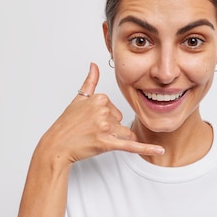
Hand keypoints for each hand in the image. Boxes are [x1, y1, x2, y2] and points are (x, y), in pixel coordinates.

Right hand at [36, 63, 163, 169]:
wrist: (56, 145)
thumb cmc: (66, 125)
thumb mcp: (78, 99)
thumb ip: (90, 81)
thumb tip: (94, 65)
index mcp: (100, 98)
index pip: (115, 109)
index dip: (106, 117)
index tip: (91, 120)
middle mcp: (103, 111)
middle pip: (120, 122)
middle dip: (110, 129)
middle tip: (90, 131)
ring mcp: (105, 127)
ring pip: (124, 134)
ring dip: (114, 139)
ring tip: (95, 140)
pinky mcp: (107, 143)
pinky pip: (131, 145)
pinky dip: (147, 149)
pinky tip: (160, 151)